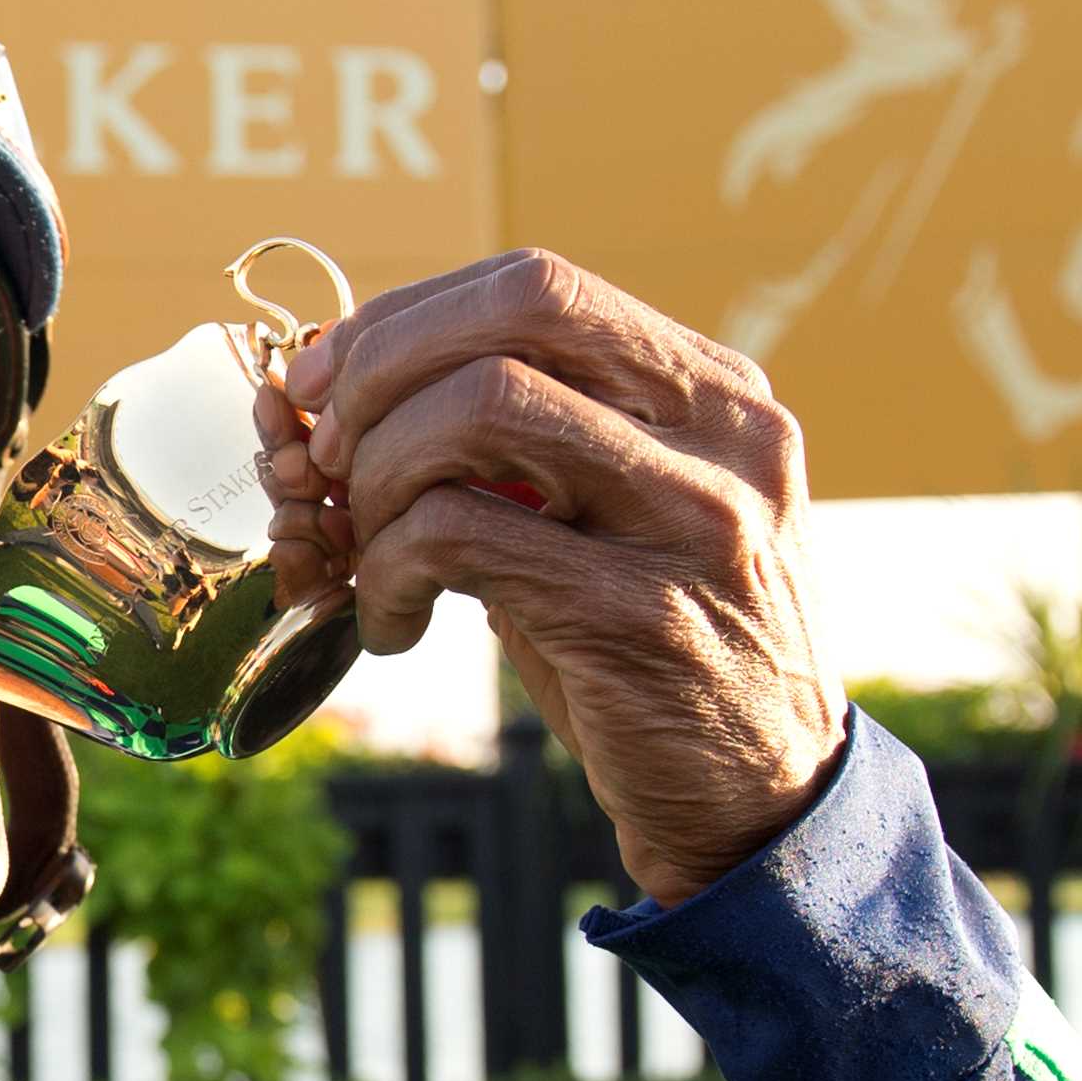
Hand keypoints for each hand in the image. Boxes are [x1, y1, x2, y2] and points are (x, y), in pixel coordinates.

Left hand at [252, 249, 847, 905]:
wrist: (757, 796)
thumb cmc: (653, 646)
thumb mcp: (616, 516)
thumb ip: (528, 447)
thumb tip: (347, 393)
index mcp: (716, 392)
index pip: (537, 284)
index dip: (404, 319)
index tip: (326, 383)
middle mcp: (722, 436)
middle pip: (511, 318)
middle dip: (379, 375)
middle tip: (325, 459)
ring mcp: (689, 521)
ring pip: (477, 410)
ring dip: (377, 478)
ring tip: (362, 553)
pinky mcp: (636, 615)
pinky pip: (459, 536)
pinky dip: (387, 574)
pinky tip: (393, 625)